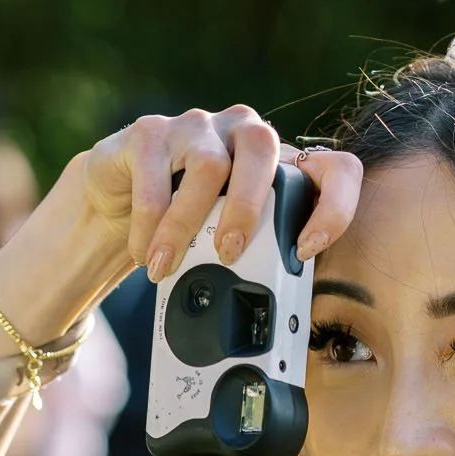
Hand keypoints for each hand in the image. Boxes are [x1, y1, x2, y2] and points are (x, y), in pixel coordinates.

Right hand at [79, 108, 360, 283]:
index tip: (305, 252)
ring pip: (207, 165)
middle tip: (228, 254)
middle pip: (263, 146)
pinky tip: (143, 251)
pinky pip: (154, 176)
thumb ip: (260, 261)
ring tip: (166, 267)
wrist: (119, 199)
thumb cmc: (187, 224)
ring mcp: (196, 126)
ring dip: (185, 226)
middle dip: (248, 206)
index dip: (334, 206)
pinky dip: (148, 224)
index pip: (335, 168)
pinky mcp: (150, 132)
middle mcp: (242, 132)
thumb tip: (282, 329)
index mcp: (278, 165)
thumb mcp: (232, 242)